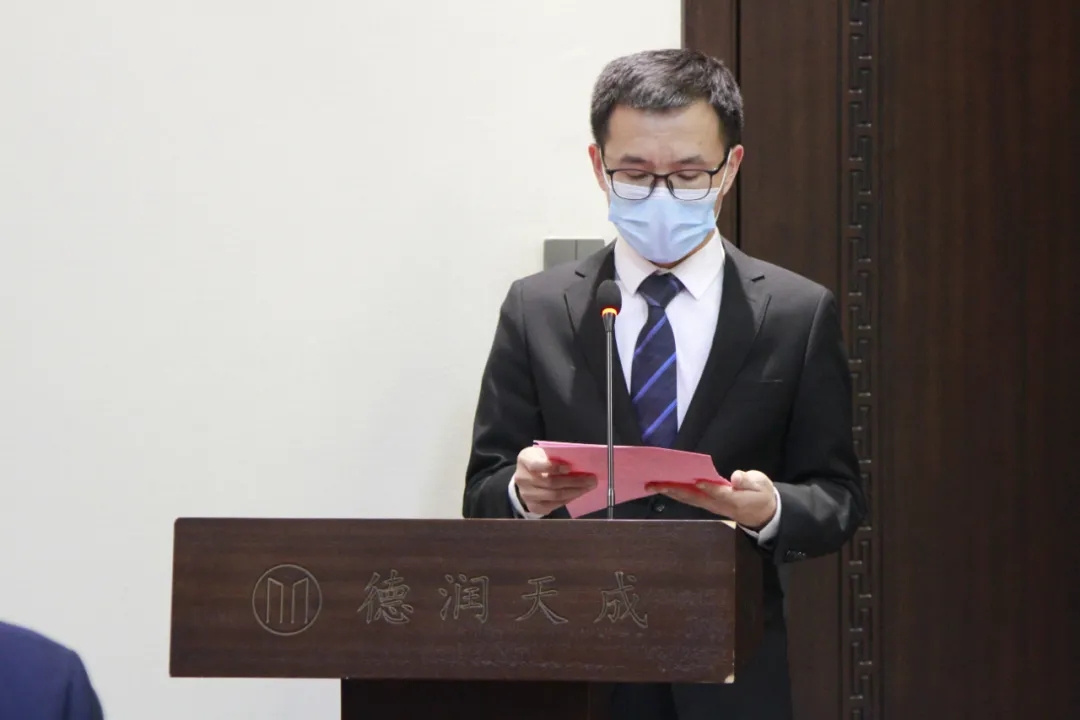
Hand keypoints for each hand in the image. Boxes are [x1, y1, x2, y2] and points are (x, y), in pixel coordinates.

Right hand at [512, 446, 596, 516]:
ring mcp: (526, 494)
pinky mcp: (532, 506)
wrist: (524, 476)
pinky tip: (577, 494)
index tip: (569, 467)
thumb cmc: (539, 460)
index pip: (537, 465)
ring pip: (554, 496)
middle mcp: (522, 478)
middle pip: (550, 482)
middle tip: (591, 479)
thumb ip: (556, 456)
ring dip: (574, 492)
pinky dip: (567, 500)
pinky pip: (553, 505)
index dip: (553, 467)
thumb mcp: (543, 452)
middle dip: (573, 481)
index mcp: (524, 460)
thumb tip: (578, 464)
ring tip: (588, 487)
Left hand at [648, 470, 776, 529]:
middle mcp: (717, 504)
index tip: (695, 479)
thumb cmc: (760, 495)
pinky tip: (664, 487)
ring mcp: (710, 505)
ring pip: (687, 499)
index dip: (707, 486)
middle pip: (693, 497)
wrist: (761, 513)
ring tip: (652, 485)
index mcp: (732, 498)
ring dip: (669, 492)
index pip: (717, 492)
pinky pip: (688, 499)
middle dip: (674, 489)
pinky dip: (675, 493)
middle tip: (655, 483)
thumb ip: (749, 481)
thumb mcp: (761, 485)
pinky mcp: (706, 504)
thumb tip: (736, 477)